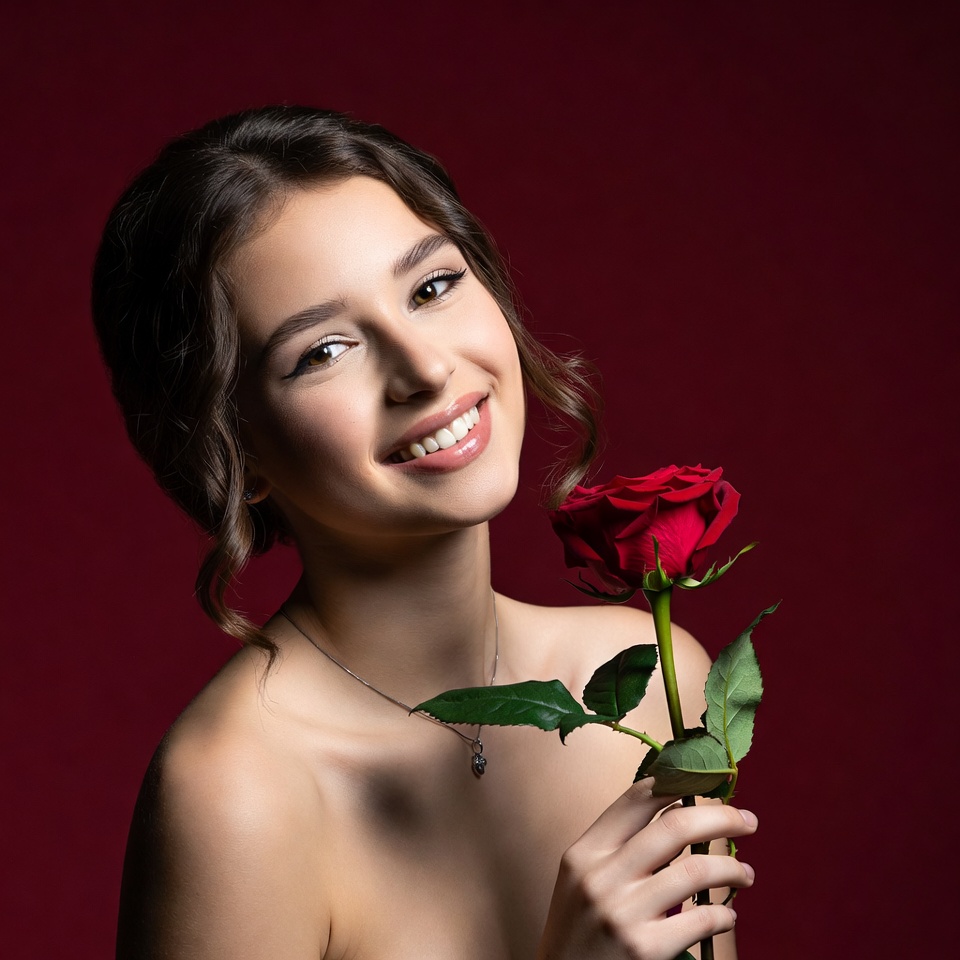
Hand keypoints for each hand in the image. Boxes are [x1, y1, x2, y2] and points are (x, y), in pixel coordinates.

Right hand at [537, 778, 756, 959]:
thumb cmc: (580, 934)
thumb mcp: (582, 882)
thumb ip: (617, 850)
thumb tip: (678, 814)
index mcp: (584, 852)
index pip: (636, 800)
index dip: (678, 784)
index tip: (710, 785)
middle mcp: (601, 876)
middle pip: (674, 826)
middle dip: (720, 818)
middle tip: (748, 821)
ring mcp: (622, 914)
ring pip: (695, 871)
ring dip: (732, 868)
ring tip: (745, 874)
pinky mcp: (643, 950)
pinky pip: (700, 920)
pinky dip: (723, 915)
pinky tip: (727, 915)